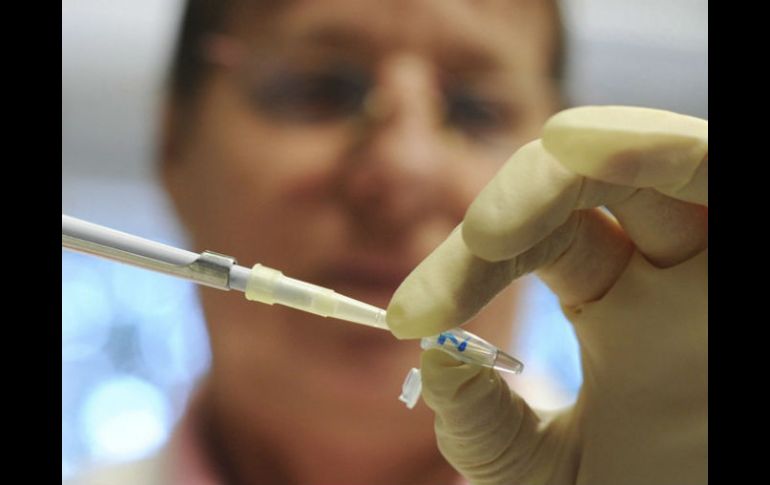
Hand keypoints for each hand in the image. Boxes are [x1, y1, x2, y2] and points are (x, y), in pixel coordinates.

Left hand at [386, 106, 706, 484]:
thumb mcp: (536, 471)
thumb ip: (479, 422)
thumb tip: (433, 351)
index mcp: (612, 306)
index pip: (528, 245)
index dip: (464, 267)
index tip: (406, 318)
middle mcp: (665, 271)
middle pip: (586, 186)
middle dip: (526, 193)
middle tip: (481, 235)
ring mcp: (714, 265)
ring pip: (661, 163)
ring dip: (605, 145)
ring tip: (555, 144)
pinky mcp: (753, 260)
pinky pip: (717, 175)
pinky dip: (668, 149)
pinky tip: (596, 143)